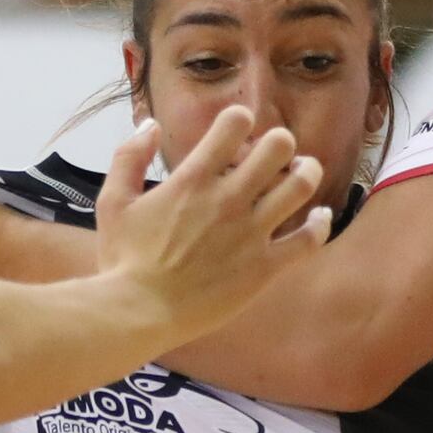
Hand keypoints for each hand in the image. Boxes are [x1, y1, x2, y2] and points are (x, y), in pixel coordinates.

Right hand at [87, 108, 325, 326]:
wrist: (138, 313)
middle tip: (274, 154)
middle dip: (279, 142)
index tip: (237, 131)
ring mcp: (250, 233)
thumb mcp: (113, 201)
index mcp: (193, 179)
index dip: (240, 119)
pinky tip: (320, 217)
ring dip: (307, 171)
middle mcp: (228, 199)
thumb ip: (129, 157)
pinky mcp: (264, 267)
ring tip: (303, 172)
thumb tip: (149, 125)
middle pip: (278, 147)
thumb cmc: (123, 259)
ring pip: (301, 186)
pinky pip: (308, 240)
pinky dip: (320, 224)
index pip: (234, 124)